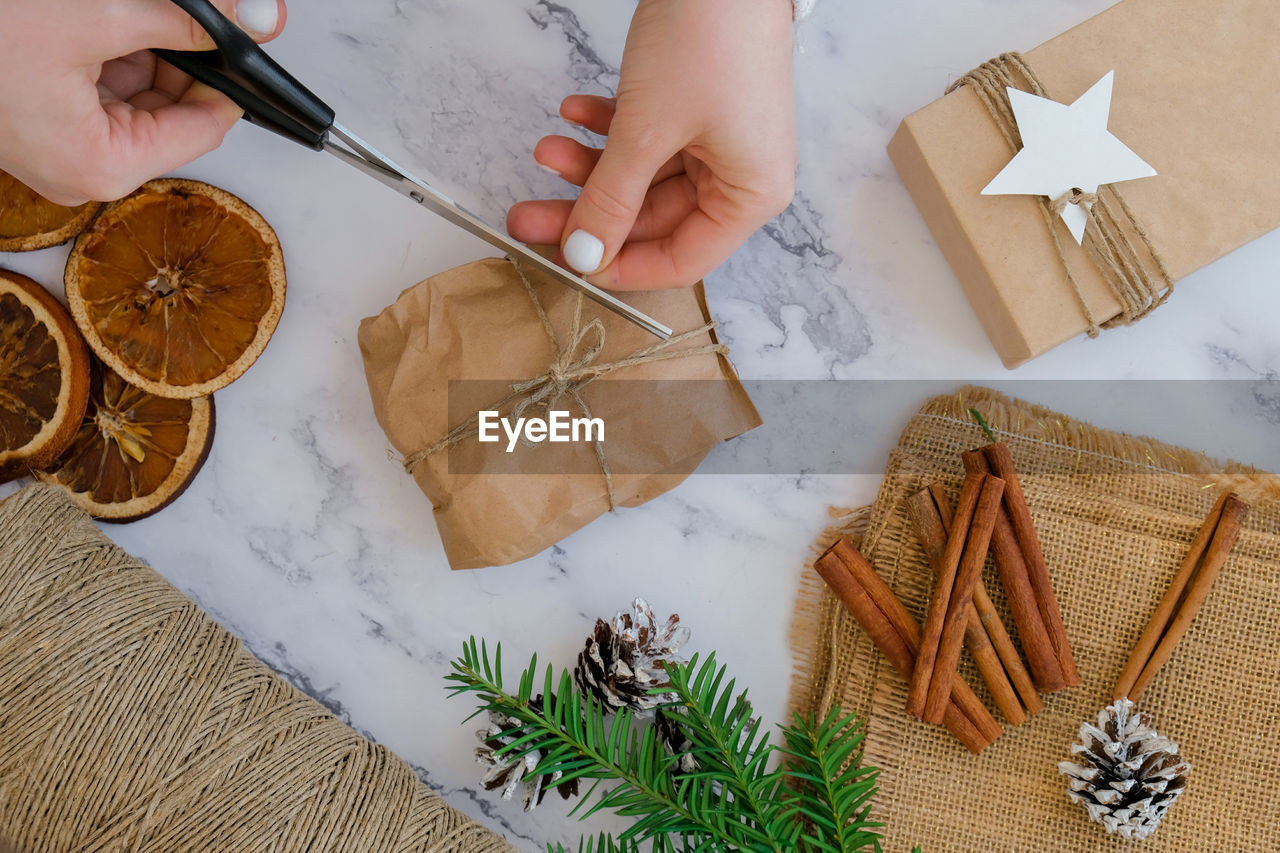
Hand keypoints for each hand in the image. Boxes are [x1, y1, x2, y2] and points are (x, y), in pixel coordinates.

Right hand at [0, 0, 285, 204]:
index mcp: (101, 164)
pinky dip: (104, 47)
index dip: (229, 82)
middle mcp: (79, 168)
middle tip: (188, 14)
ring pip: (131, 92)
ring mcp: (55, 146)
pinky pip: (92, 84)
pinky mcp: (34, 119)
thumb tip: (236, 26)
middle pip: (167, 112)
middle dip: (180, 57)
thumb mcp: (95, 16)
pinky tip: (92, 18)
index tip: (245, 44)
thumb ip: (176, 26)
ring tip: (119, 13)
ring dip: (139, 46)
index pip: (203, 130)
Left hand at [507, 0, 796, 289]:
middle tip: (527, 216)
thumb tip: (582, 253)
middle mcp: (740, 175)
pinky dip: (607, 131)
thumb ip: (611, 200)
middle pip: (652, 220)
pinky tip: (573, 114)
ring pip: (641, 178)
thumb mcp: (648, 131)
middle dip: (587, 213)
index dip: (622, 267)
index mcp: (750, 195)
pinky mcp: (696, 109)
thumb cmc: (710, 39)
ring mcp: (718, 140)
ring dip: (589, 167)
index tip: (568, 263)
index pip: (682, 261)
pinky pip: (645, 139)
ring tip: (543, 148)